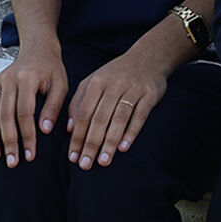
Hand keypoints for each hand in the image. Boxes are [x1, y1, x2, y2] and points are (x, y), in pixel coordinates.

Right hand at [0, 39, 67, 167]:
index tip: (30, 154)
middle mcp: (9, 80)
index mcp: (28, 78)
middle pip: (5, 116)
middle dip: (8, 141)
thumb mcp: (61, 84)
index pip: (25, 113)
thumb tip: (44, 131)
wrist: (37, 49)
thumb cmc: (51, 69)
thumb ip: (54, 106)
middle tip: (12, 162)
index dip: (27, 135)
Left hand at [65, 47, 166, 169]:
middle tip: (85, 165)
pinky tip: (124, 148)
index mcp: (97, 82)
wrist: (149, 56)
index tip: (73, 157)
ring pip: (119, 118)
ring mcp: (133, 88)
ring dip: (110, 142)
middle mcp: (114, 84)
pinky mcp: (150, 93)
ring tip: (103, 161)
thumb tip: (70, 129)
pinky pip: (140, 115)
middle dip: (91, 143)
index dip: (78, 136)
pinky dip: (131, 132)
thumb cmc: (116, 74)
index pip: (84, 113)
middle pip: (100, 118)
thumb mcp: (94, 81)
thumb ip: (79, 102)